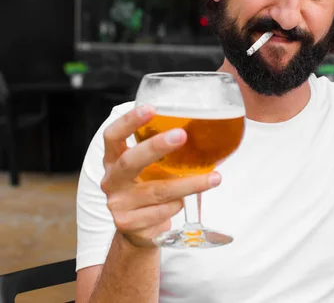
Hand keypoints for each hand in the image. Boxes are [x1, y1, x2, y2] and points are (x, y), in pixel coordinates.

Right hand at [101, 105, 221, 247]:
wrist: (139, 232)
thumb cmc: (149, 189)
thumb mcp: (150, 168)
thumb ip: (162, 153)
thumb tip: (203, 130)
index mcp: (114, 160)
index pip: (113, 136)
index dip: (128, 122)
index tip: (151, 109)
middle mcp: (111, 180)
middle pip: (131, 161)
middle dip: (157, 147)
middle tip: (182, 135)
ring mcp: (118, 204)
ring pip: (158, 191)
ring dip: (190, 184)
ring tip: (214, 178)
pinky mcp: (129, 225)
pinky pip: (163, 211)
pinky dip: (178, 205)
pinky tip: (183, 202)